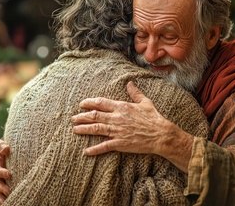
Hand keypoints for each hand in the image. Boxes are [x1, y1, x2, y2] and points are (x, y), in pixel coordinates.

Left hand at [71, 81, 192, 171]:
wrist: (160, 135)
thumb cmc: (154, 118)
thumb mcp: (145, 102)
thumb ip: (135, 93)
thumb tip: (130, 83)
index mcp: (122, 107)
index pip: (101, 103)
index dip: (89, 103)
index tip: (81, 104)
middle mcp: (117, 118)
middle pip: (95, 116)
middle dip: (82, 116)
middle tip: (73, 118)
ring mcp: (117, 131)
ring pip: (96, 129)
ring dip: (84, 129)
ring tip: (74, 130)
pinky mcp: (120, 143)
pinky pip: (104, 146)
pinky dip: (94, 149)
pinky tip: (86, 151)